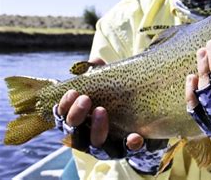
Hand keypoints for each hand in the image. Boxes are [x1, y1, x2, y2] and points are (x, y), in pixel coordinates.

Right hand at [54, 58, 165, 174]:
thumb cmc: (118, 101)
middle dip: (77, 115)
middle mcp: (89, 137)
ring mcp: (107, 146)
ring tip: (102, 110)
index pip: (64, 117)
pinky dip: (130, 144)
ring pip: (96, 142)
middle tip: (85, 99)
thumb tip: (95, 61)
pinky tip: (134, 137)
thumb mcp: (109, 87)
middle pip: (75, 131)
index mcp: (81, 122)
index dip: (64, 106)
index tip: (72, 92)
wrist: (146, 120)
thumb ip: (100, 75)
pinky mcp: (127, 148)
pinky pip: (128, 150)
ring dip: (97, 128)